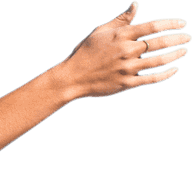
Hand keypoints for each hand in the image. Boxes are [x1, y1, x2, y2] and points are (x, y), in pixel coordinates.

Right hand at [59, 2, 188, 98]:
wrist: (71, 78)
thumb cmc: (85, 52)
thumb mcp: (102, 31)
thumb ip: (122, 19)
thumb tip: (136, 4)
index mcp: (122, 35)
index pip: (154, 26)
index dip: (171, 24)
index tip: (182, 23)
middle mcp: (127, 51)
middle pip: (159, 43)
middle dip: (178, 39)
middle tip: (188, 37)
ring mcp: (127, 68)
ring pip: (158, 61)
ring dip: (175, 55)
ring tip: (183, 51)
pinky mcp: (125, 83)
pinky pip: (150, 79)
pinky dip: (165, 74)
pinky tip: (174, 70)